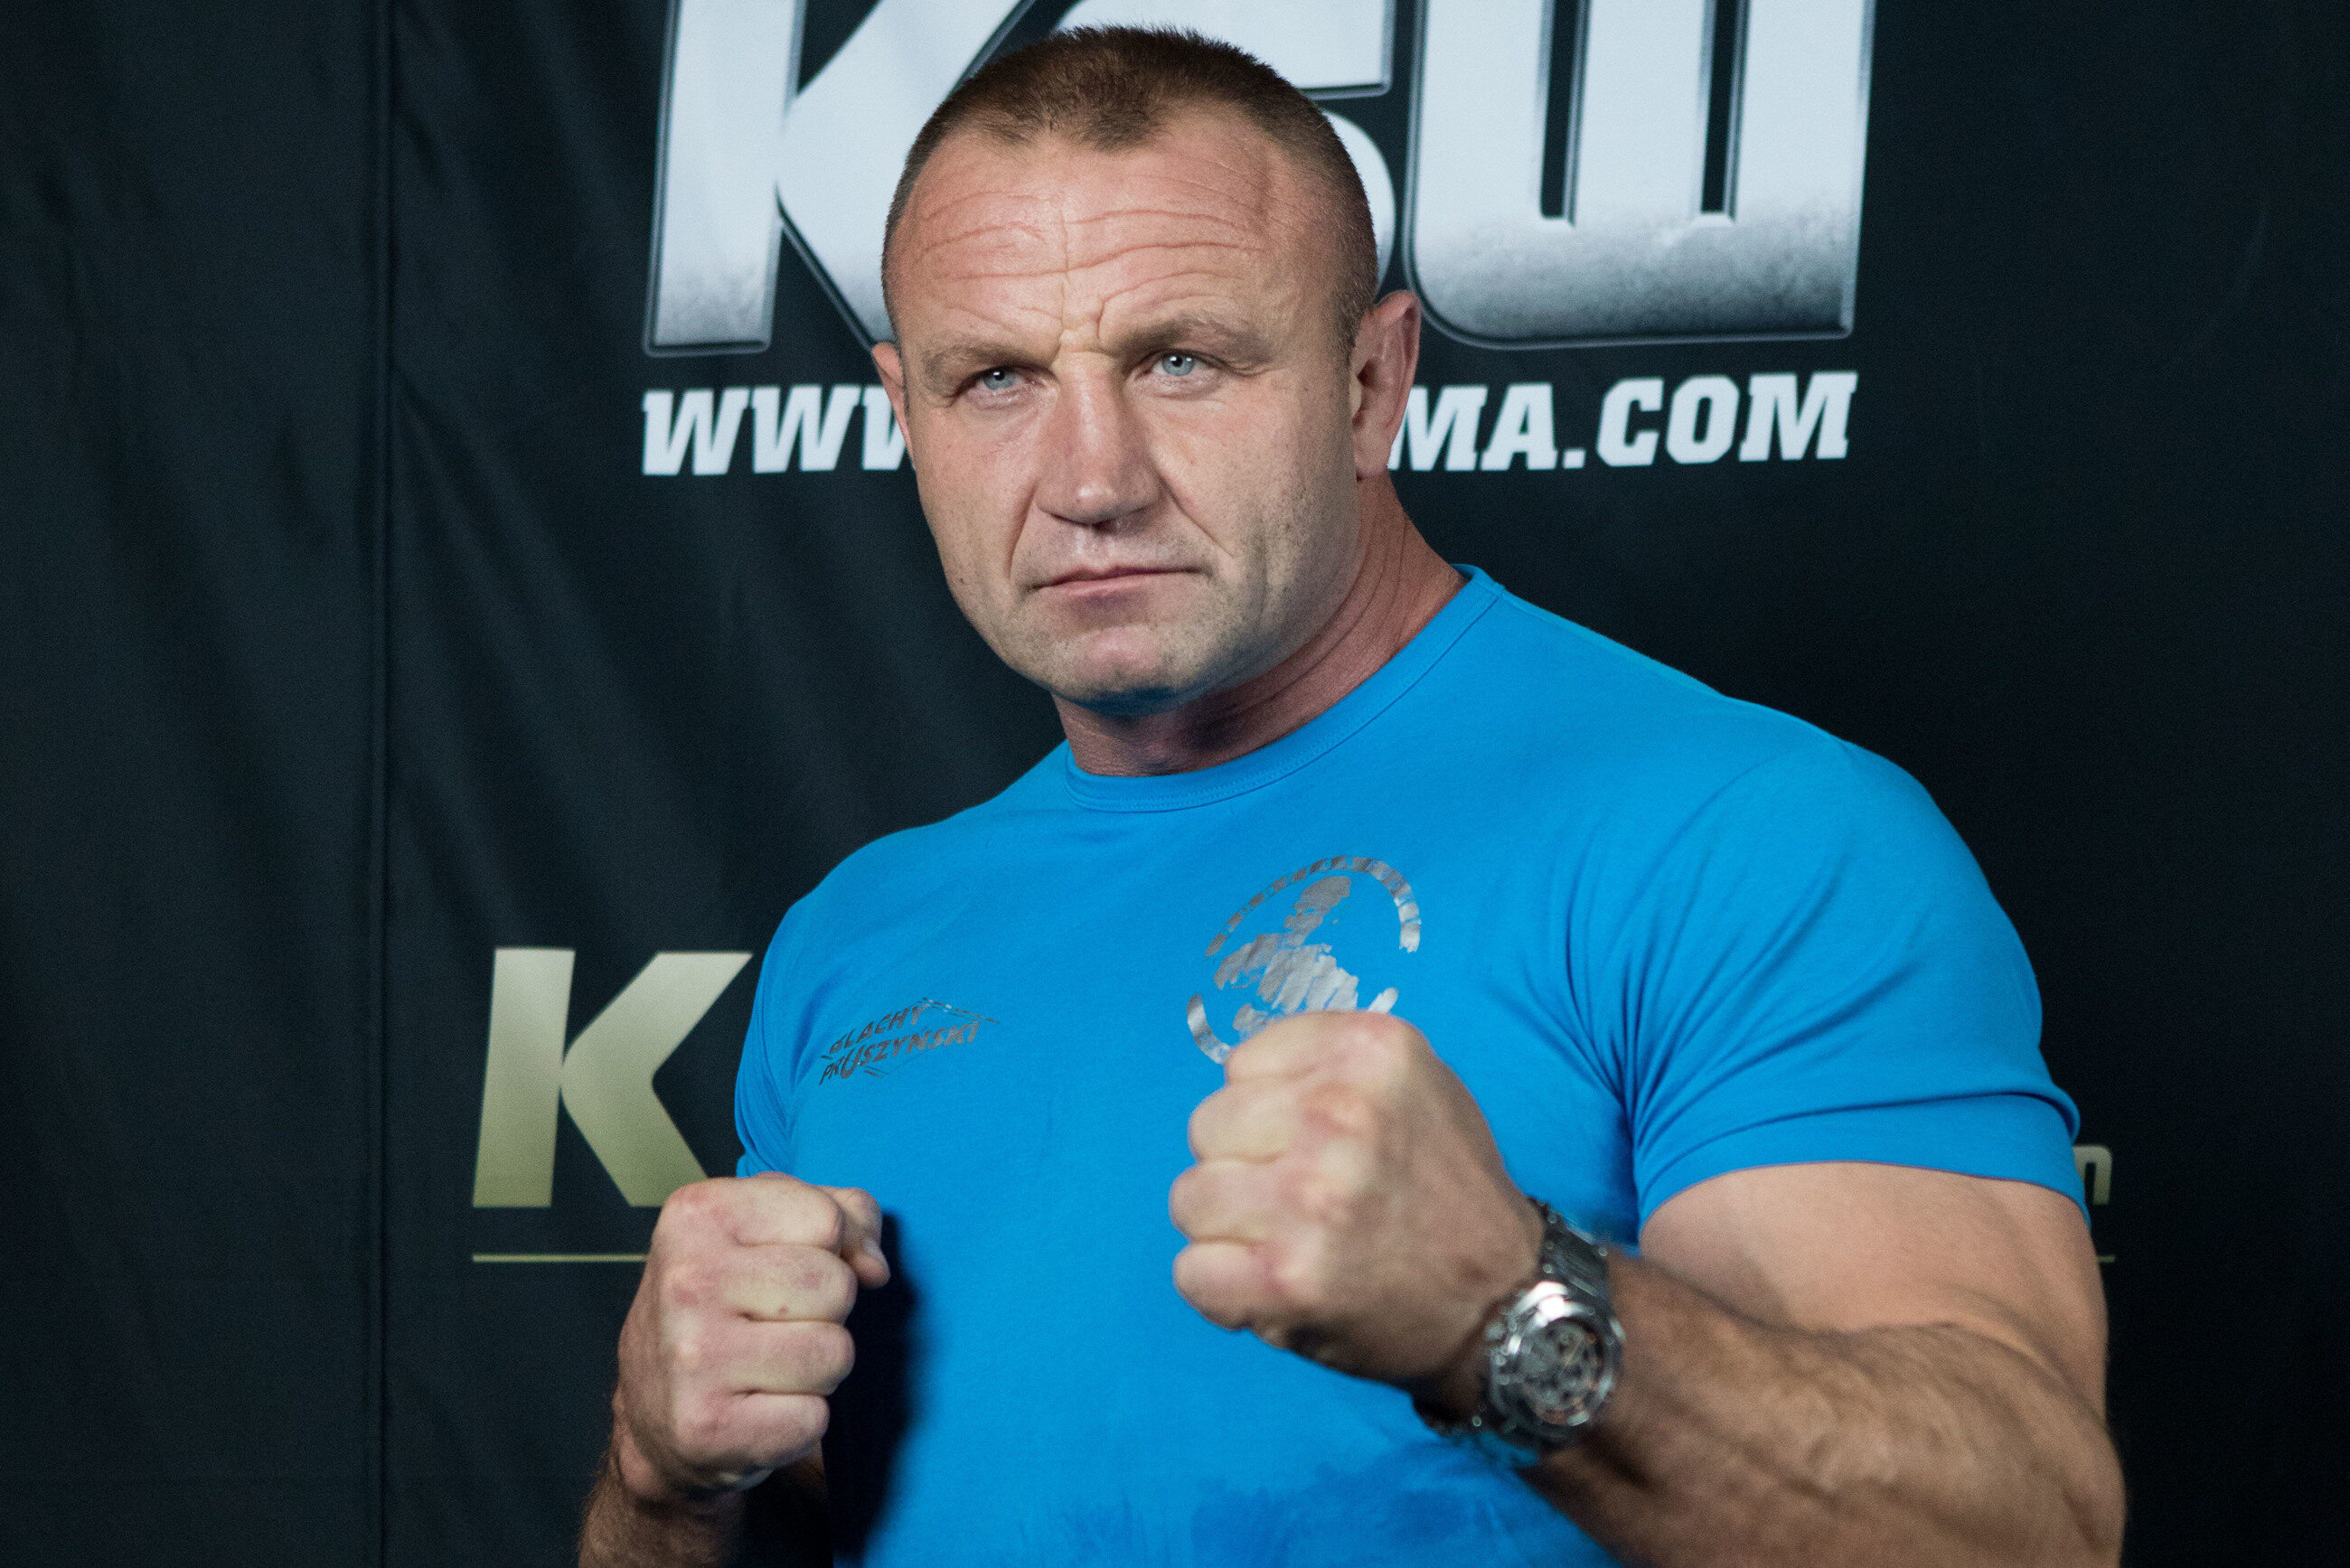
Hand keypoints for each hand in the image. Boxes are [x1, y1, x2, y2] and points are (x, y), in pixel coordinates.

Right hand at [611, 1173, 889, 1503]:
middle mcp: (687, 1281)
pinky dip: (800, 1422)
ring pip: (834, 1354)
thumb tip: (875, 1266)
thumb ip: (842, 1214)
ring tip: (771, 1367)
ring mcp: (693, 1356)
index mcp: (699, 1215)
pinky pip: (813, 1419)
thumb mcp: (768, 1230)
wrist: (652, 1410)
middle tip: (778, 1326)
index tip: (790, 1268)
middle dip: (828, 1311)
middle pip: (837, 1287)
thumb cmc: (725, 1306)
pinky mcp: (706, 1428)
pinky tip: (759, 1410)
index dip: (831, 1250)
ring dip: (819, 1368)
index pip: (828, 1220)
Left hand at [1169, 1011, 1540, 1404]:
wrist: (1505, 1302)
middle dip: (1240, 1166)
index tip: (1310, 1143)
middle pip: (1206, 1126)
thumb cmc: (1448, 1192)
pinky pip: (1190, 1272)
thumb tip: (1234, 1081)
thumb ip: (1328, 1066)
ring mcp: (1309, 1197)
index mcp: (1371, 1051)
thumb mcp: (1418, 1084)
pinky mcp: (1286, 1278)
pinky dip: (1222, 1290)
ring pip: (1189, 1199)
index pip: (1242, 1064)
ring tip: (1290, 1243)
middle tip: (1300, 1201)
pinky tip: (1273, 1288)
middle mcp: (1339, 1114)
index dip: (1267, 1110)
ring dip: (1228, 1230)